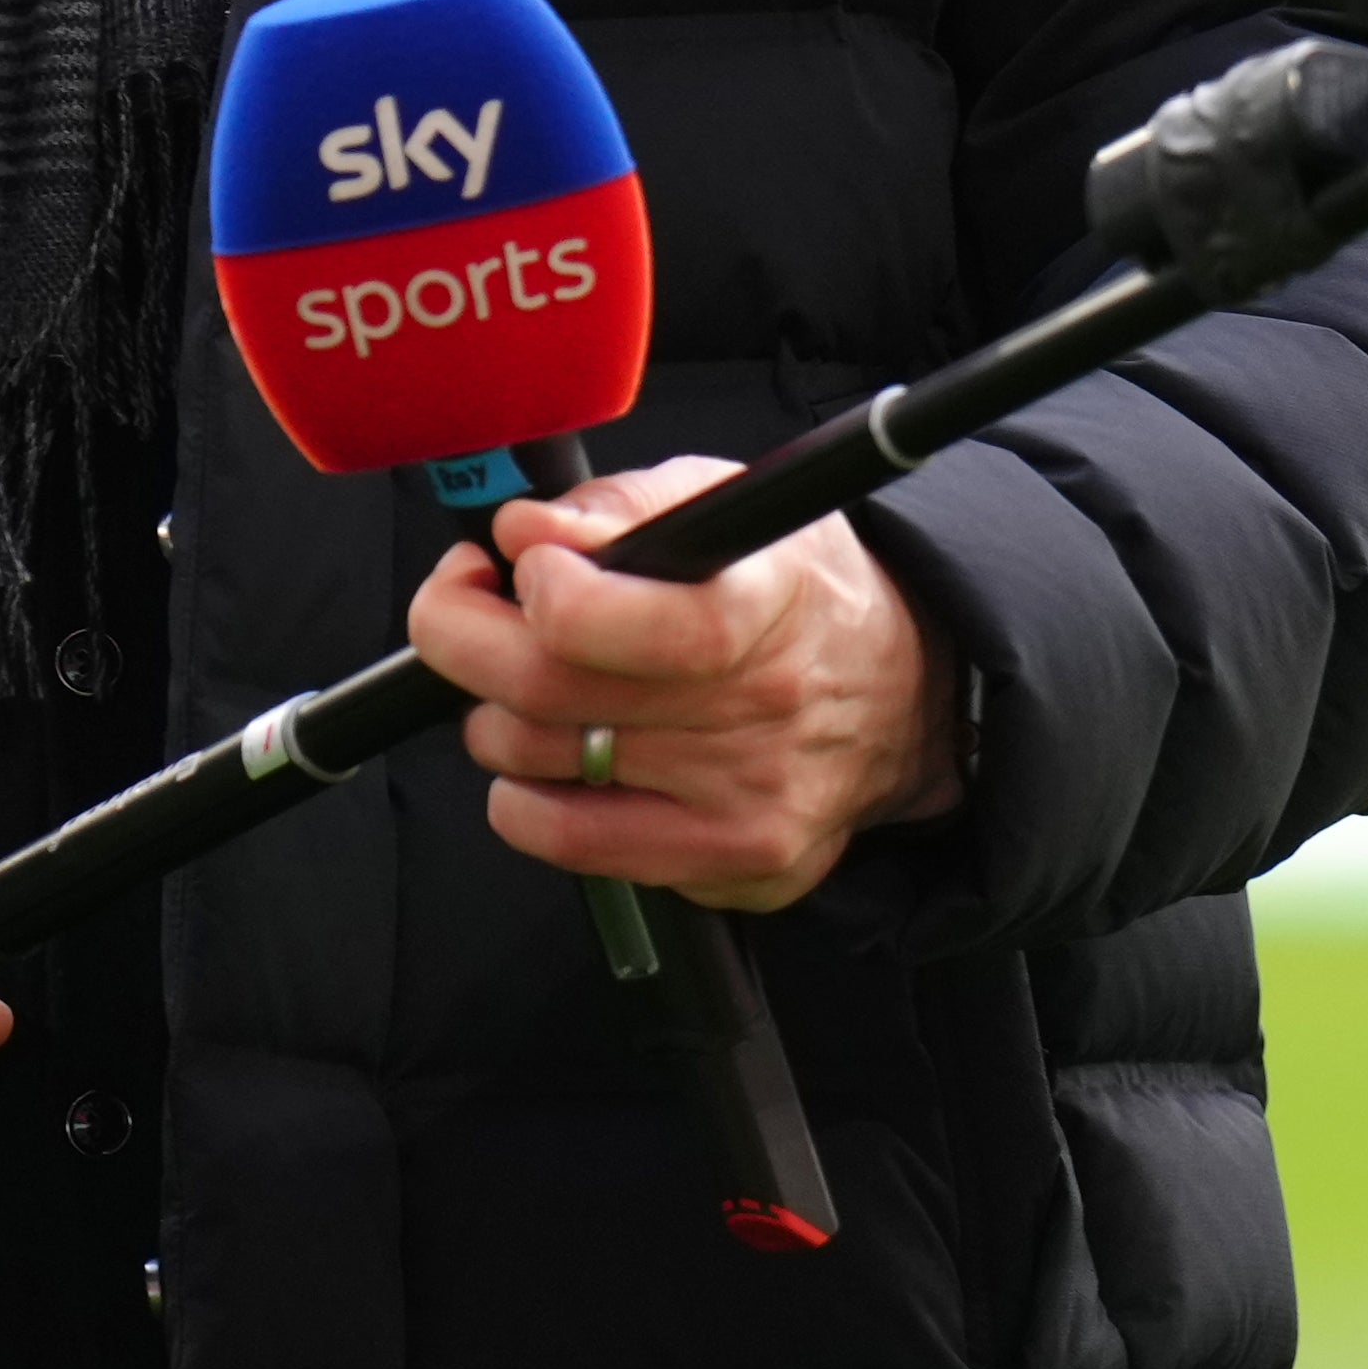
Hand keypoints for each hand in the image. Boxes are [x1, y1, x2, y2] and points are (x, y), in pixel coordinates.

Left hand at [412, 461, 964, 917]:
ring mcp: (745, 800)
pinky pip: (567, 843)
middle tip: (469, 607)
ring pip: (532, 764)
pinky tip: (552, 757)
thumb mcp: (723, 504)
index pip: (602, 618)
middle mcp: (757, 709)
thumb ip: (618, 507)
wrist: (906, 691)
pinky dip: (524, 799)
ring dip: (492, 714)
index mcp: (761, 602)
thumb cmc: (794, 590)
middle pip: (539, 691)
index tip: (520, 563)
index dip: (533, 589)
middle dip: (462, 636)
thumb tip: (525, 530)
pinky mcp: (729, 864)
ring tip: (529, 679)